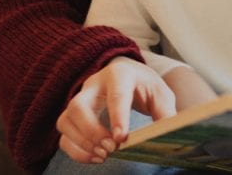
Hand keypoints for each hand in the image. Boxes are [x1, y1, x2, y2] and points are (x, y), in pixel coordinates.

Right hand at [56, 56, 176, 162]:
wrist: (130, 78)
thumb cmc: (145, 86)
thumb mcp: (161, 94)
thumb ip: (165, 113)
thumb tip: (168, 133)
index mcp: (120, 74)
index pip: (115, 94)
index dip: (117, 116)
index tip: (121, 139)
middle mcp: (94, 84)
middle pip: (78, 106)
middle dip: (92, 132)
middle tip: (111, 148)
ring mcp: (81, 98)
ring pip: (65, 120)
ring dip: (81, 143)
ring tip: (103, 155)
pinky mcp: (74, 114)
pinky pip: (64, 133)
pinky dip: (76, 150)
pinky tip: (95, 157)